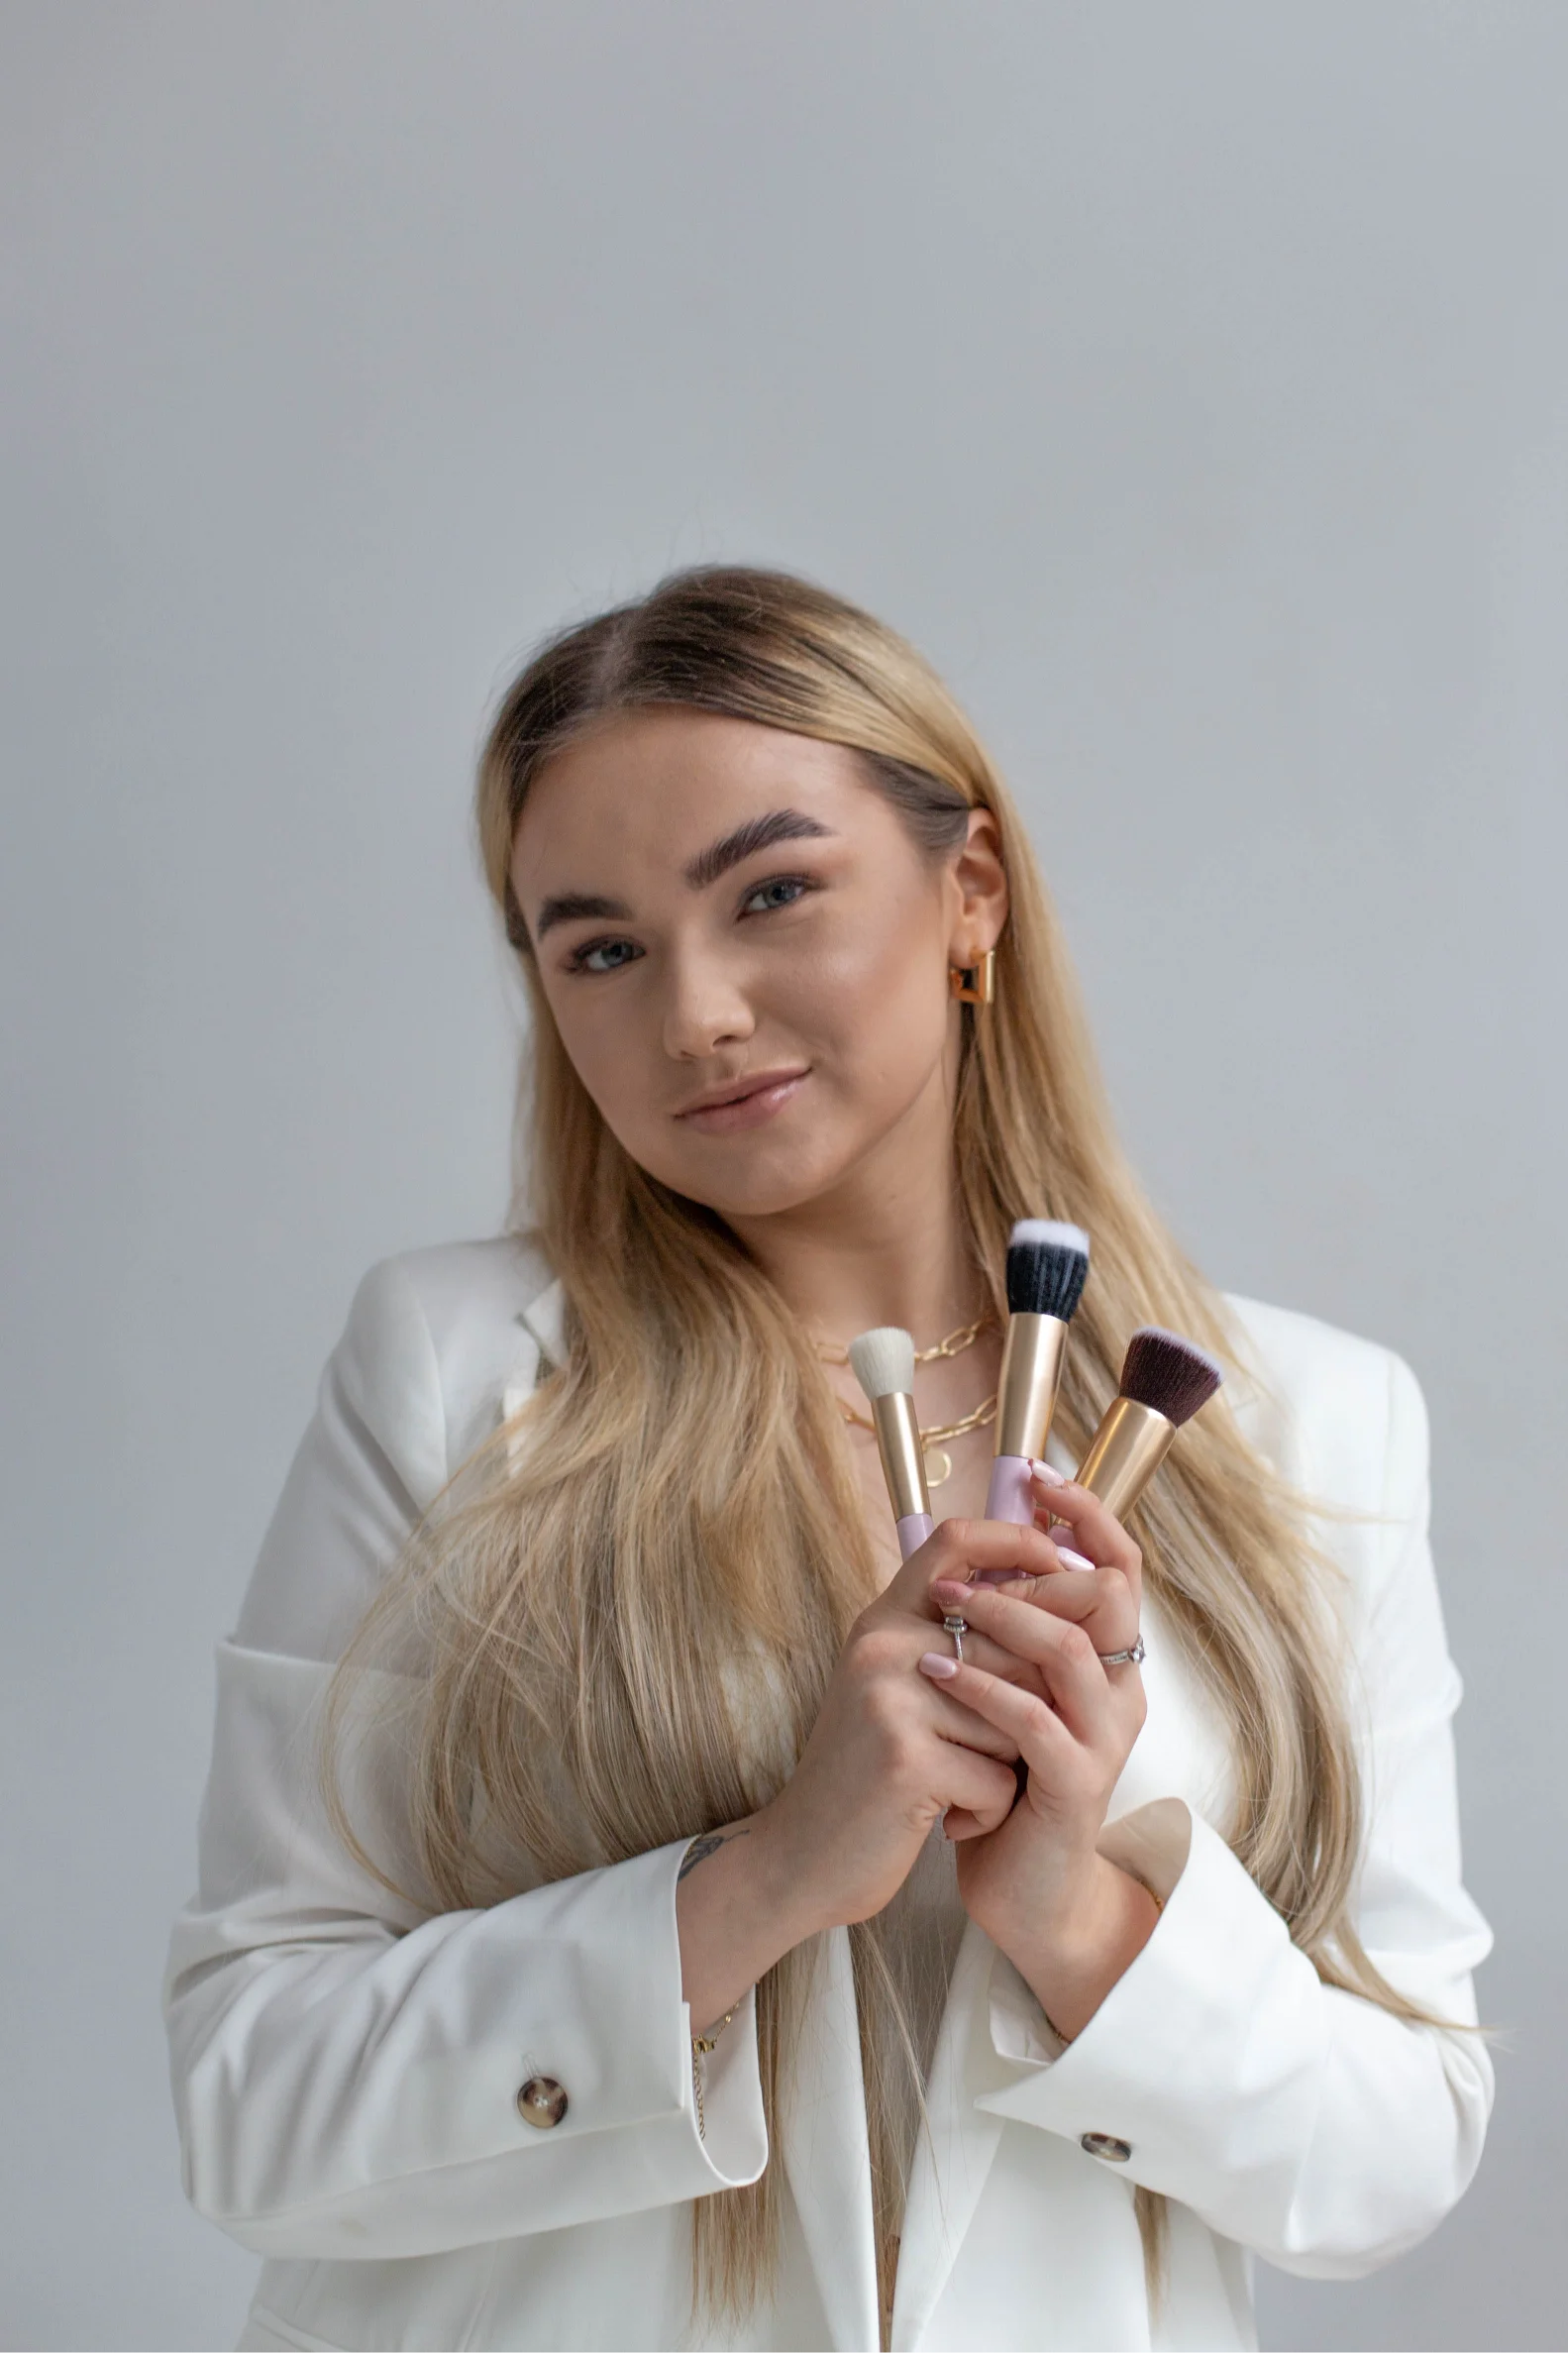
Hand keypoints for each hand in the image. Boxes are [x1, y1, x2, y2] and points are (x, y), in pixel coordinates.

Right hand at [675, 1519, 1071, 2027]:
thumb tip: (1046, 1601)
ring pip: (1015, 1718)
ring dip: (1003, 1767)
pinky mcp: (906, 1759)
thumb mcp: (894, 1689)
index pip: (954, 1540)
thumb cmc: (865, 1774)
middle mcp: (883, 1645)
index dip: (1017, 1539)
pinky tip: (946, 1820)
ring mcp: (891, 1698)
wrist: (801, 1858)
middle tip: (989, 1751)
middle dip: (1025, 1708)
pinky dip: (987, 1810)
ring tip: (954, 1788)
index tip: (1059, 1562)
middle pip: (1012, 1643)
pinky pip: (999, 1777)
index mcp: (882, 1620)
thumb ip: (948, 1641)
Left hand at [922, 1479, 1156, 2037]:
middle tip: (972, 1554)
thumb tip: (974, 1549)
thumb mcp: (1010, 1694)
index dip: (1086, 1514)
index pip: (1119, 1566)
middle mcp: (1120, 1694)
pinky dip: (983, 1687)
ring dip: (1005, 1615)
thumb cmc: (1008, 1782)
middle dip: (1045, 1557)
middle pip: (1114, 1593)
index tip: (1036, 1475)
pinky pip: (1033, 1721)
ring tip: (947, 1602)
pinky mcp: (1074, 1787)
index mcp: (1109, 1664)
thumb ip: (1009, 1633)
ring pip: (1071, 1649)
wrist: (1024, 1890)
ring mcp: (1103, 1740)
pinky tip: (937, 1670)